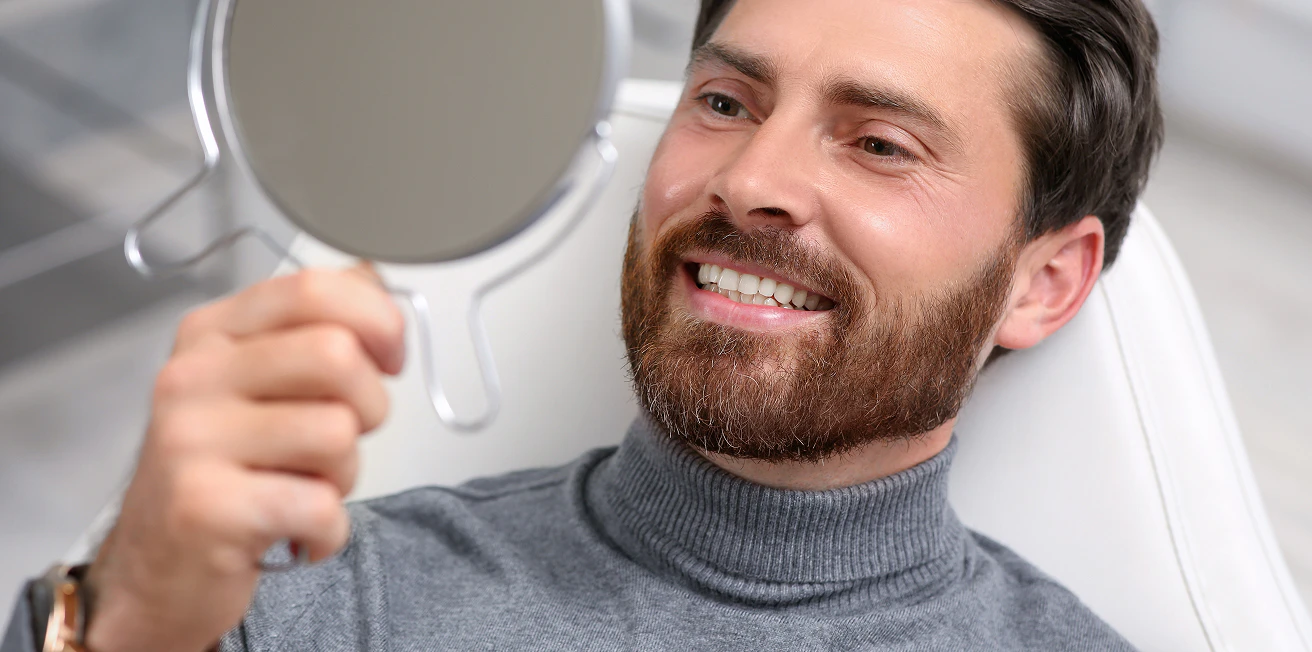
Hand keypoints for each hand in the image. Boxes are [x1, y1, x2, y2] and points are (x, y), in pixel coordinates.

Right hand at [81, 264, 405, 651]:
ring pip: (336, 433)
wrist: (157, 572)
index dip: (378, 320)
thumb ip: (316, 328)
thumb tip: (375, 280)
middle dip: (369, 405)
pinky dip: (328, 531)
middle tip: (342, 439)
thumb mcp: (259, 384)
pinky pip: (321, 506)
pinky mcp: (205, 507)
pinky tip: (294, 532)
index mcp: (213, 334)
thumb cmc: (224, 474)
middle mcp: (194, 376)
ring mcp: (192, 440)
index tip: (388, 358)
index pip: (314, 288)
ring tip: (304, 489)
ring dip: (344, 476)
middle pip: (336, 355)